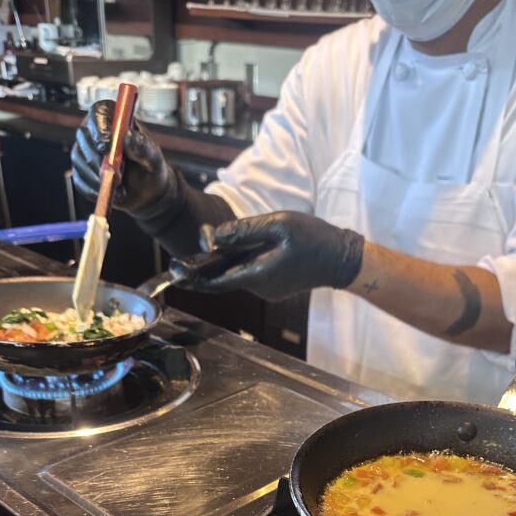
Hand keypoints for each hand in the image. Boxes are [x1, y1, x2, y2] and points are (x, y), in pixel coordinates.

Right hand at [71, 100, 174, 216]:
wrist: (146, 192)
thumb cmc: (150, 168)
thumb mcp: (153, 159)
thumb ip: (143, 148)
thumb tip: (128, 137)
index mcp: (113, 118)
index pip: (98, 113)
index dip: (99, 128)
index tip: (106, 147)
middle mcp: (94, 131)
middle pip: (84, 136)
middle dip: (97, 158)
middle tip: (117, 176)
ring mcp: (84, 151)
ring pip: (79, 159)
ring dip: (98, 177)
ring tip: (121, 190)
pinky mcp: (81, 172)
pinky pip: (80, 181)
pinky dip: (95, 191)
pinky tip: (112, 195)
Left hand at [176, 211, 364, 300]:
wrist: (340, 259)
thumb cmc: (313, 238)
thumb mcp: (278, 224)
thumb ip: (243, 231)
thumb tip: (212, 238)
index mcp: (257, 275)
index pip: (216, 282)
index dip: (193, 277)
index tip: (175, 271)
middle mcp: (259, 289)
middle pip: (223, 279)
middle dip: (204, 268)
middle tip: (181, 261)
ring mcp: (267, 290)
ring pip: (236, 276)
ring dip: (223, 264)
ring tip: (209, 245)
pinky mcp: (274, 286)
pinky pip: (249, 275)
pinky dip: (239, 264)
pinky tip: (236, 250)